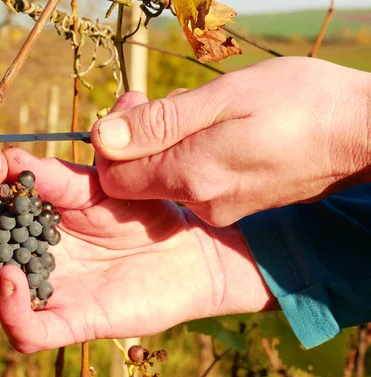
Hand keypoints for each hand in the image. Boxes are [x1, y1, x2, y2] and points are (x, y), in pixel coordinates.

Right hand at [0, 133, 273, 353]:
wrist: (192, 246)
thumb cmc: (144, 208)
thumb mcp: (98, 182)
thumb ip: (57, 171)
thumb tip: (8, 152)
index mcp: (24, 220)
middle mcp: (22, 257)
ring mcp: (43, 291)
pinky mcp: (70, 321)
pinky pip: (25, 330)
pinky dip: (9, 307)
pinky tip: (13, 275)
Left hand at [91, 57, 370, 226]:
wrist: (363, 134)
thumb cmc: (301, 103)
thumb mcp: (225, 97)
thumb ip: (160, 123)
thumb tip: (103, 138)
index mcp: (192, 176)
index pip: (113, 180)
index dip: (112, 145)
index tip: (132, 108)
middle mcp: (201, 202)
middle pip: (139, 178)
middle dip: (143, 137)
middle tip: (168, 100)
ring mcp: (220, 208)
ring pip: (167, 175)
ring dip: (172, 141)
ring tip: (205, 110)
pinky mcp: (235, 205)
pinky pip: (194, 179)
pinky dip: (194, 152)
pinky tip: (221, 129)